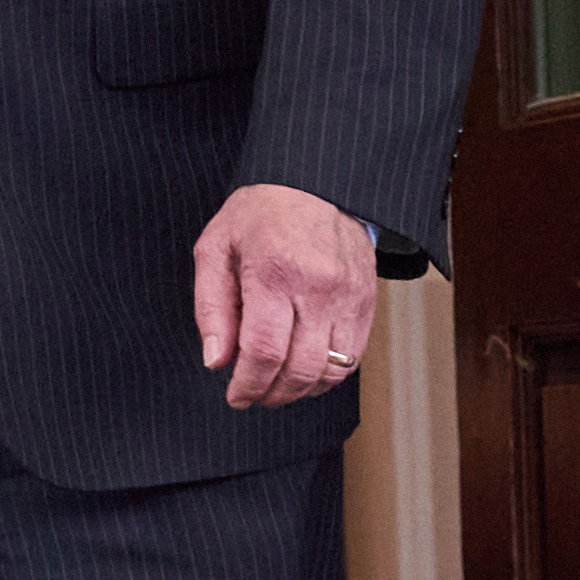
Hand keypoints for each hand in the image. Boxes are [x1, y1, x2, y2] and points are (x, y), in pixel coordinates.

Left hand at [194, 182, 377, 407]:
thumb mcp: (216, 248)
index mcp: (274, 272)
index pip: (264, 351)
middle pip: (300, 369)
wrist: (315, 183)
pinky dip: (328, 374)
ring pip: (332, 371)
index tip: (236, 396)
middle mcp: (317, 288)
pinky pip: (353, 357)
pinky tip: (306, 368)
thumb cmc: (260, 213)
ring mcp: (348, 296)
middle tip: (254, 394)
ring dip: (302, 390)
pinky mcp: (367, 301)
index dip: (248, 385)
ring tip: (278, 385)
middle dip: (272, 394)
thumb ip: (212, 308)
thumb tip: (216, 360)